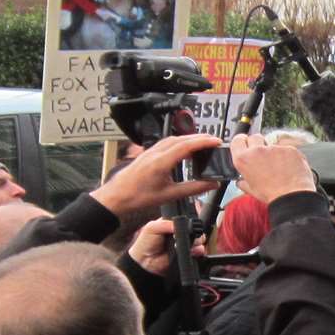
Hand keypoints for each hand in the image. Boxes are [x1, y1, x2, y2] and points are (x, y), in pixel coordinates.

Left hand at [90, 134, 220, 219]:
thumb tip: (211, 184)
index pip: (187, 145)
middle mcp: (156, 152)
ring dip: (190, 139)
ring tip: (202, 144)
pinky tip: (184, 148)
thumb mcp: (170, 195)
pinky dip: (179, 142)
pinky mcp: (148, 153)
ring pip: (174, 139)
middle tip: (214, 140)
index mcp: (162, 162)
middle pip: (182, 139)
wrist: (117, 196)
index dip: (204, 142)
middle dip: (200, 138)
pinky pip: (166, 142)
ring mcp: (151, 151)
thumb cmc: (138, 197)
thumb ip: (193, 189)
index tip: (216, 141)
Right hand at [230, 132, 315, 206]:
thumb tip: (241, 181)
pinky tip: (289, 169)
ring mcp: (274, 148)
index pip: (237, 140)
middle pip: (255, 137)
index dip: (241, 141)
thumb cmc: (272, 195)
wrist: (292, 197)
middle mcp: (257, 150)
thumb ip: (243, 182)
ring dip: (274, 153)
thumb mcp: (251, 190)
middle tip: (263, 157)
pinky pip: (286, 149)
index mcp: (244, 159)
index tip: (245, 143)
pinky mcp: (289, 148)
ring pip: (272, 144)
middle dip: (258, 144)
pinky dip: (287, 156)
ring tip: (279, 168)